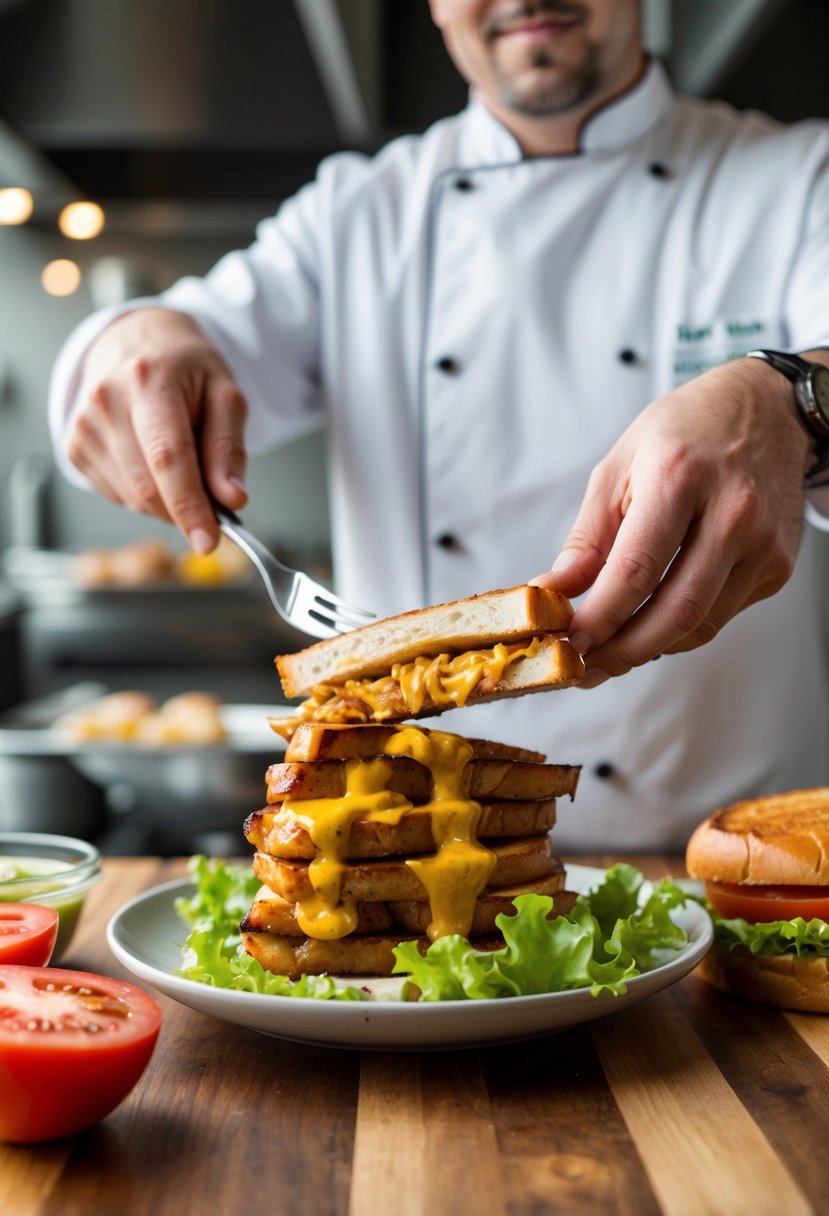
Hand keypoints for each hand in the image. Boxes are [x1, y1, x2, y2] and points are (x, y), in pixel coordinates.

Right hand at [67, 308, 247, 552]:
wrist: (135, 342)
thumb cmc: (184, 369)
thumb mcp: (224, 395)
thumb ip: (229, 449)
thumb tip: (231, 499)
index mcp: (149, 380)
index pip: (168, 458)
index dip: (189, 507)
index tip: (208, 542)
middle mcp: (107, 401)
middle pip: (148, 487)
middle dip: (186, 510)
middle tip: (213, 501)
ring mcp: (85, 426)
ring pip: (133, 499)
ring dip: (167, 503)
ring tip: (182, 465)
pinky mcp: (75, 446)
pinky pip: (118, 496)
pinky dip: (145, 495)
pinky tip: (153, 463)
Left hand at [532, 357, 814, 685]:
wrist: (767, 411)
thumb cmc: (686, 432)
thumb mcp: (619, 467)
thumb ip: (587, 537)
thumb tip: (553, 593)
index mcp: (680, 477)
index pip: (635, 571)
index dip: (598, 619)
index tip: (566, 644)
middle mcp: (732, 512)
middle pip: (676, 611)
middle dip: (623, 651)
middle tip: (585, 668)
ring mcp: (763, 544)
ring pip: (701, 625)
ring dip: (649, 647)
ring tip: (609, 651)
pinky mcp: (778, 566)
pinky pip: (721, 616)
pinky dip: (681, 629)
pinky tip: (652, 621)